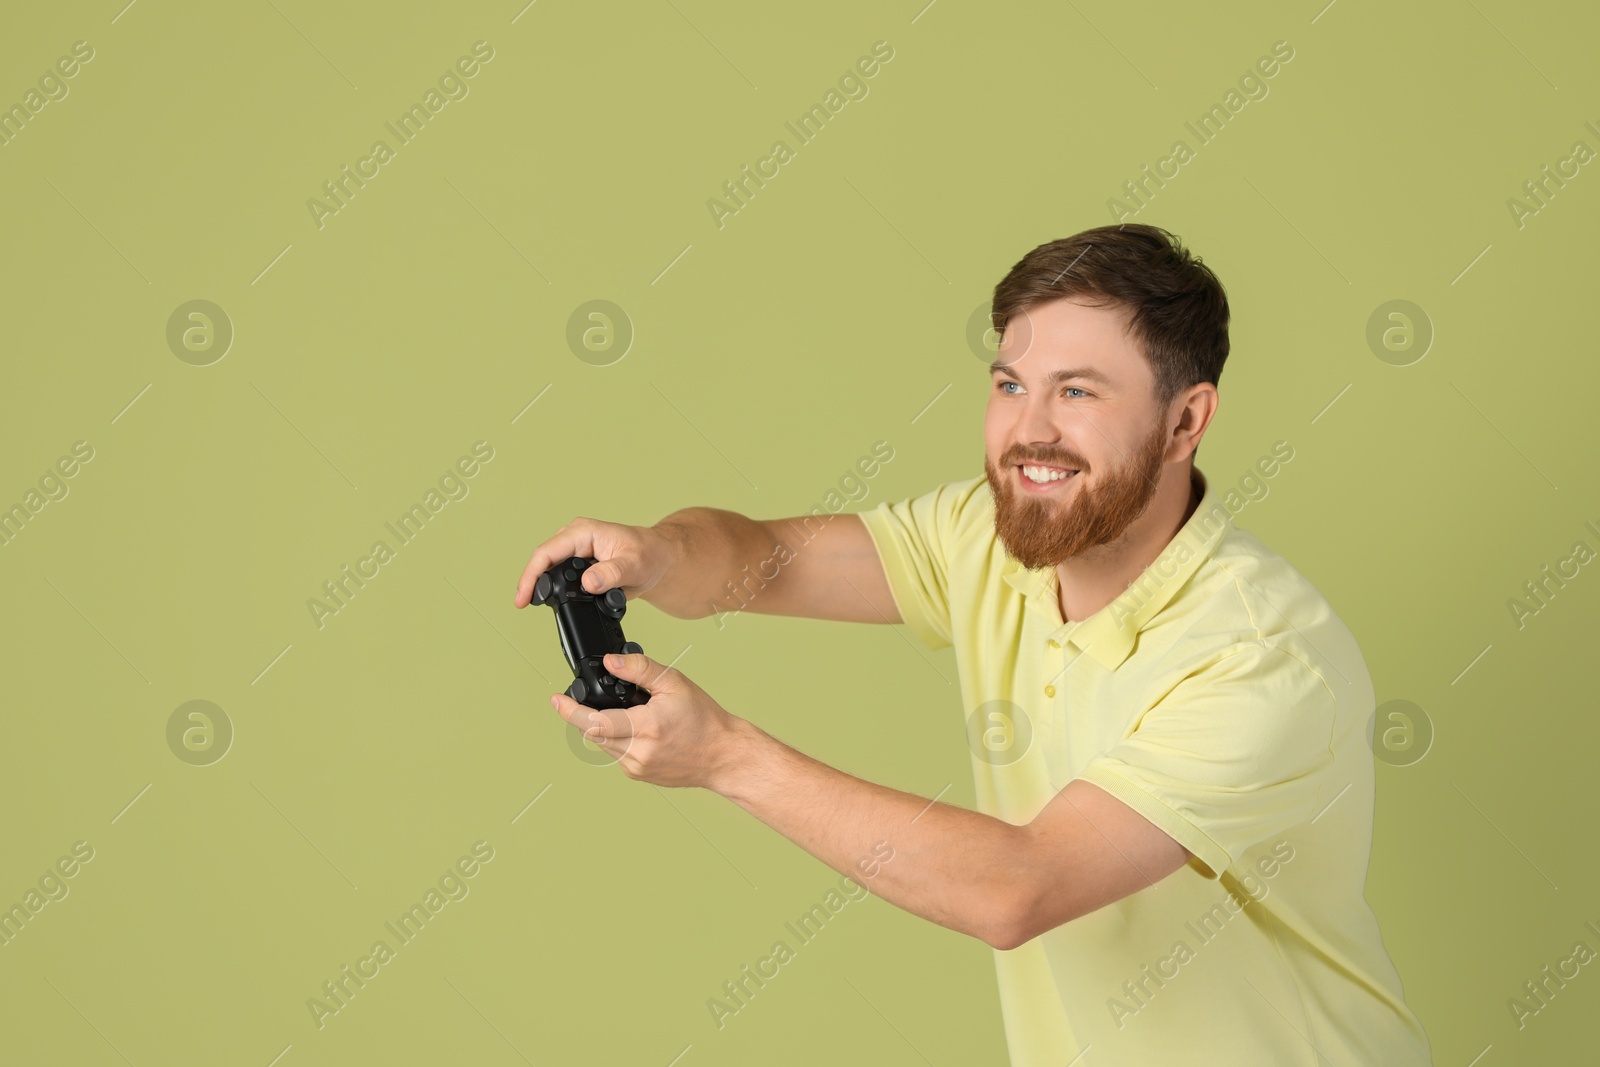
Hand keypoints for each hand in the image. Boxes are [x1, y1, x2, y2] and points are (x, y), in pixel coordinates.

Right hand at [513, 516, 681, 607]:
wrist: (660, 560)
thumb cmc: (650, 555)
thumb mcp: (634, 565)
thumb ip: (612, 574)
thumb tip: (588, 582)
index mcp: (584, 532)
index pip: (547, 553)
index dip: (531, 576)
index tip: (523, 598)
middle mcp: (575, 538)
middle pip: (543, 562)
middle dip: (532, 584)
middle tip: (525, 605)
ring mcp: (575, 551)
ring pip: (549, 570)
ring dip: (544, 588)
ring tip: (541, 605)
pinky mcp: (578, 564)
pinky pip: (560, 577)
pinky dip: (557, 591)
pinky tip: (558, 602)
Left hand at [550, 650, 747, 789]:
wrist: (722, 755)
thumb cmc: (704, 719)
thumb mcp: (674, 683)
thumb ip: (639, 669)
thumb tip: (610, 662)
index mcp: (646, 727)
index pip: (595, 722)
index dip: (570, 711)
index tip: (556, 699)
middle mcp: (638, 752)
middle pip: (593, 733)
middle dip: (584, 715)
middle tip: (583, 699)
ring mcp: (636, 768)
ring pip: (602, 744)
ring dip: (603, 726)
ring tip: (625, 712)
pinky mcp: (638, 775)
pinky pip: (616, 754)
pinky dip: (618, 738)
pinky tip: (637, 729)